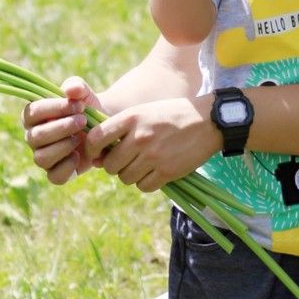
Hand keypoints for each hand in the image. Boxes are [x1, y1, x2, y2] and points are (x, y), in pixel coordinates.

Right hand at [22, 77, 102, 184]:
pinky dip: (67, 167)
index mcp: (34, 116)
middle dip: (61, 127)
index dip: (54, 108)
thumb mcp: (84, 93)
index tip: (79, 105)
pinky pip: (54, 177)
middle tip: (83, 120)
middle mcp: (33, 137)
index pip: (32, 113)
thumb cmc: (86, 108)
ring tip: (80, 138)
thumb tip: (70, 90)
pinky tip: (79, 155)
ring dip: (63, 147)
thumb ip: (76, 86)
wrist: (103, 127)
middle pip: (35, 137)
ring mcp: (43, 156)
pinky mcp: (56, 172)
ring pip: (41, 158)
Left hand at [86, 94, 217, 192]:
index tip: (96, 154)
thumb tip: (98, 156)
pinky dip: (146, 183)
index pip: (96, 138)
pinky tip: (154, 172)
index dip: (90, 150)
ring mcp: (153, 155)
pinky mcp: (167, 171)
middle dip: (114, 166)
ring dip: (131, 175)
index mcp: (131, 118)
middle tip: (125, 161)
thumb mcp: (144, 111)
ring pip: (125, 178)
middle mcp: (139, 137)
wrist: (208, 121)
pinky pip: (143, 186)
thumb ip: (121, 129)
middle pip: (110, 165)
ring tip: (143, 165)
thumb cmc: (172, 115)